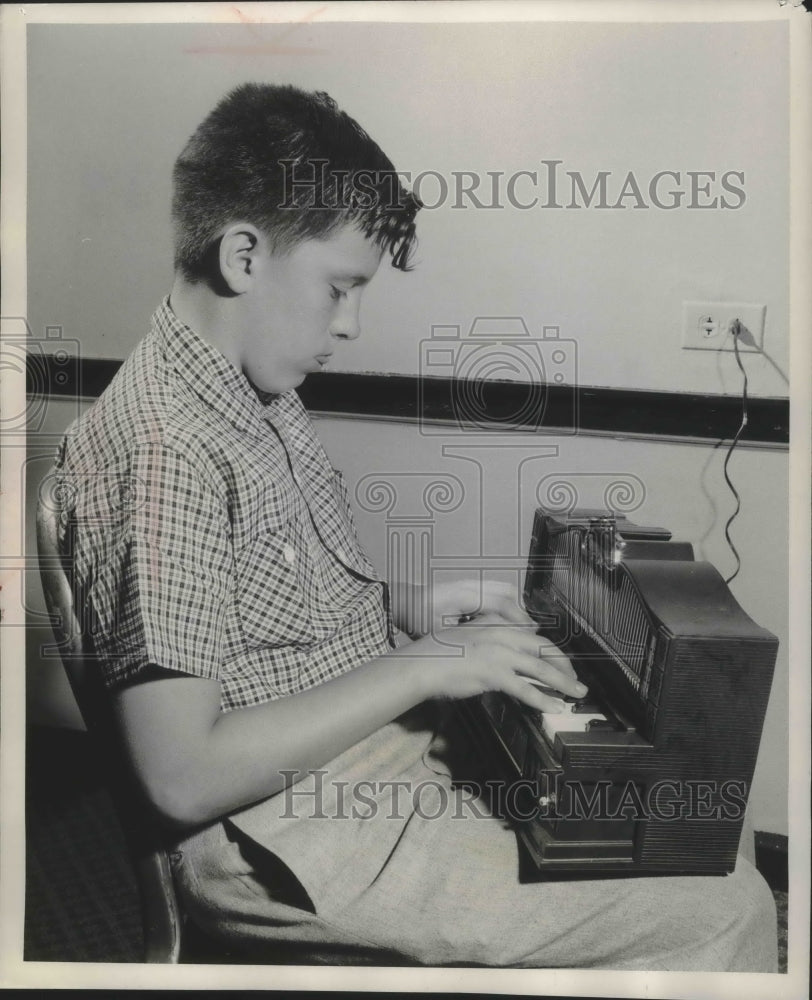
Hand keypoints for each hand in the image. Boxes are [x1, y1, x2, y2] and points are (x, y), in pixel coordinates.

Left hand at [395, 578, 536, 637]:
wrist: (405, 604)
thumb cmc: (419, 618)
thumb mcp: (441, 634)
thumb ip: (465, 639)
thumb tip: (487, 650)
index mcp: (465, 597)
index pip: (502, 604)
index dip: (518, 620)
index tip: (529, 634)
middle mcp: (470, 586)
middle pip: (508, 593)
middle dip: (521, 613)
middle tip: (530, 631)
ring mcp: (470, 583)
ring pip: (503, 590)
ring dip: (514, 607)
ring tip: (520, 627)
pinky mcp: (468, 586)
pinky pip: (494, 590)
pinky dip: (504, 603)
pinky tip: (504, 619)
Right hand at [407, 612, 585, 713]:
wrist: (423, 663)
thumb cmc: (441, 652)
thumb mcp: (470, 634)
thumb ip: (492, 638)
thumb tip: (510, 651)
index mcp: (498, 624)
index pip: (535, 637)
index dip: (553, 653)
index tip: (562, 665)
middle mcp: (503, 635)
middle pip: (545, 650)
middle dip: (565, 667)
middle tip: (576, 681)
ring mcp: (500, 654)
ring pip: (541, 669)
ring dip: (563, 683)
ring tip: (576, 694)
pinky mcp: (494, 673)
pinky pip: (525, 688)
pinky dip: (542, 699)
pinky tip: (553, 706)